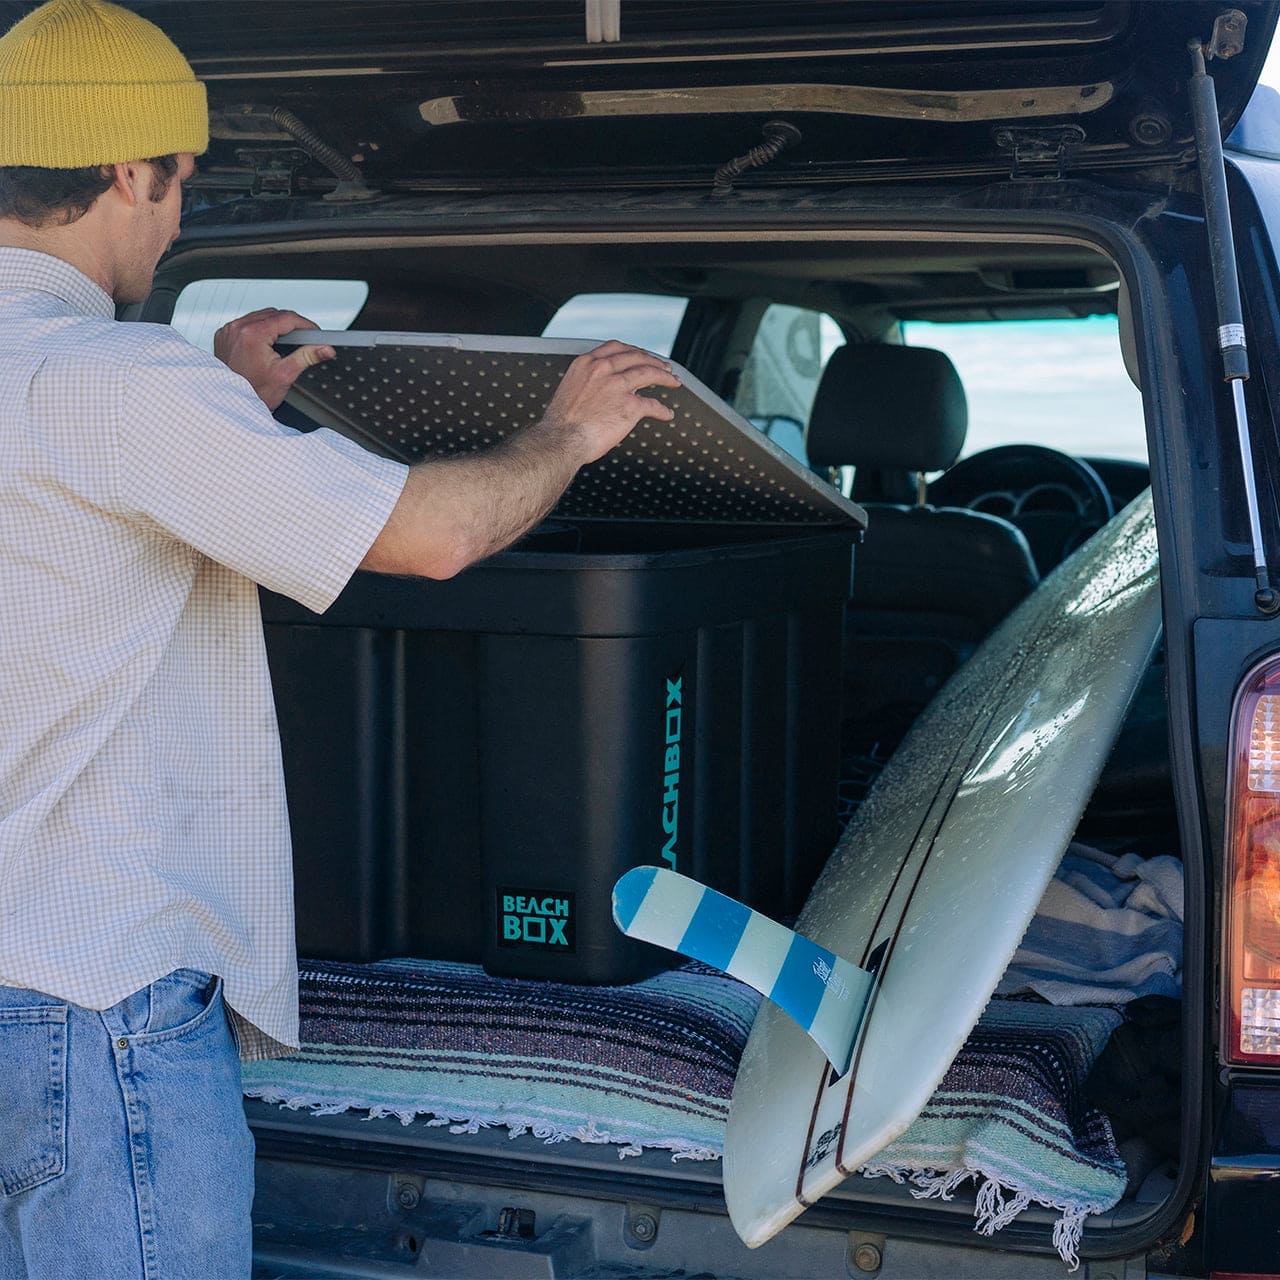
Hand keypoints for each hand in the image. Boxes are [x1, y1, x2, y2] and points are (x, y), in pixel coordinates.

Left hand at [213, 308, 335, 409]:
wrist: (232, 404)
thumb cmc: (253, 393)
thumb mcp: (285, 374)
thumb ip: (308, 357)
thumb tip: (325, 349)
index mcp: (253, 335)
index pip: (286, 318)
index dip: (305, 324)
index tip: (315, 332)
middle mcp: (238, 329)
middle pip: (273, 315)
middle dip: (291, 326)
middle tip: (303, 341)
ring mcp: (229, 331)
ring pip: (260, 317)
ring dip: (274, 326)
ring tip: (284, 345)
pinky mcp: (225, 335)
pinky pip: (246, 323)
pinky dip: (259, 329)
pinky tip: (265, 344)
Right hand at [542, 340, 681, 463]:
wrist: (560, 440)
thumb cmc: (560, 424)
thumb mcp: (569, 390)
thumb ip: (586, 384)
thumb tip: (598, 390)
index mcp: (587, 364)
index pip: (616, 348)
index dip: (633, 350)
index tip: (641, 355)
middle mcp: (604, 370)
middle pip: (636, 357)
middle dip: (653, 361)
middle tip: (664, 367)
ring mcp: (618, 386)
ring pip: (649, 373)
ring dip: (664, 377)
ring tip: (673, 381)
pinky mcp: (630, 406)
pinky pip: (652, 405)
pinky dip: (662, 410)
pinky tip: (666, 413)